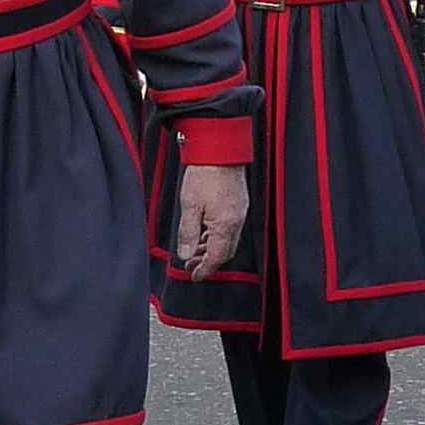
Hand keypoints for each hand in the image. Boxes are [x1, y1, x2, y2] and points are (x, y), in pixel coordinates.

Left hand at [177, 163, 248, 279]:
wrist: (220, 148)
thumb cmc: (204, 173)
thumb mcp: (189, 206)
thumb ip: (188, 233)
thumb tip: (185, 255)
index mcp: (226, 224)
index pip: (217, 257)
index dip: (206, 270)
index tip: (194, 276)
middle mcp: (237, 221)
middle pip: (225, 252)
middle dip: (208, 261)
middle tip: (191, 265)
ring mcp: (239, 212)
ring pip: (227, 240)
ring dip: (210, 248)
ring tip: (193, 250)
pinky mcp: (238, 203)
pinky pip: (229, 228)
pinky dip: (216, 235)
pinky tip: (203, 233)